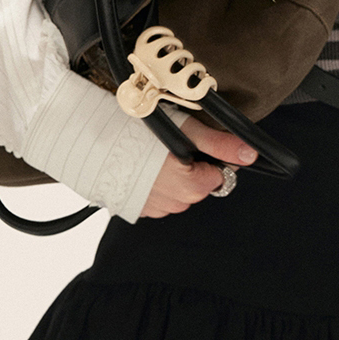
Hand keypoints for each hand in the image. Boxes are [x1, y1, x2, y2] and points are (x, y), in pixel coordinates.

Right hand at [139, 116, 255, 218]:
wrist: (88, 142)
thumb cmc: (135, 132)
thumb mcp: (185, 130)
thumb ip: (220, 145)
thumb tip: (250, 154)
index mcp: (191, 187)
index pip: (217, 176)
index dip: (207, 158)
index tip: (190, 145)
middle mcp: (174, 204)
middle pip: (198, 187)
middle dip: (191, 169)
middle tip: (169, 147)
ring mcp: (153, 209)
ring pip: (177, 195)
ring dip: (171, 179)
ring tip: (151, 156)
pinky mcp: (134, 208)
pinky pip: (155, 199)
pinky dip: (152, 186)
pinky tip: (140, 168)